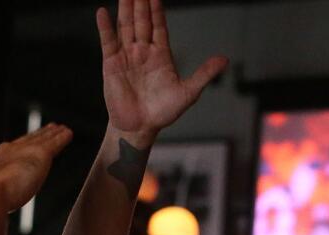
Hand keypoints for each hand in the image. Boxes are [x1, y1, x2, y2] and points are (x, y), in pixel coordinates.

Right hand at [0, 123, 72, 212]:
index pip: (11, 151)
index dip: (21, 146)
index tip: (27, 142)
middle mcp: (8, 151)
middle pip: (27, 140)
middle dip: (38, 135)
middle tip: (48, 128)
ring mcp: (24, 151)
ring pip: (41, 139)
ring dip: (52, 133)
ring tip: (60, 128)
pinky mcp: (40, 154)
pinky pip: (54, 143)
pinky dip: (61, 138)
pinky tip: (69, 134)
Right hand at [97, 0, 227, 142]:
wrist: (140, 128)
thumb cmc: (163, 112)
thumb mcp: (188, 92)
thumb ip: (204, 74)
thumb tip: (224, 60)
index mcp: (161, 55)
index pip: (159, 26)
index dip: (157, 10)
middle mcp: (143, 51)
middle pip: (142, 21)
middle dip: (140, 3)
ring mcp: (126, 56)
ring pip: (126, 27)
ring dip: (125, 9)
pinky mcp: (111, 64)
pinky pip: (108, 42)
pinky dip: (105, 27)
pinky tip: (103, 12)